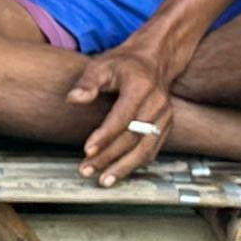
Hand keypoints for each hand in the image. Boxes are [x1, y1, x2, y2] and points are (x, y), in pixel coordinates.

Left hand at [77, 39, 182, 185]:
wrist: (154, 61)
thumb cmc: (123, 64)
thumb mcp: (102, 65)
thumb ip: (87, 82)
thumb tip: (73, 98)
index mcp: (141, 87)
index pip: (122, 117)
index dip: (105, 135)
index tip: (87, 149)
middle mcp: (157, 103)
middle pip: (133, 137)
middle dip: (109, 156)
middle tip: (88, 169)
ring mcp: (165, 117)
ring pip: (145, 149)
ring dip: (123, 167)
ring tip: (103, 180)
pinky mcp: (166, 126)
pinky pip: (152, 150)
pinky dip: (136, 164)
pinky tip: (119, 173)